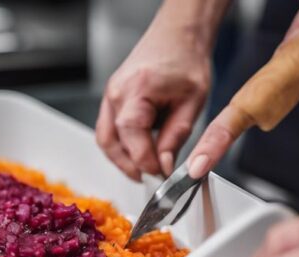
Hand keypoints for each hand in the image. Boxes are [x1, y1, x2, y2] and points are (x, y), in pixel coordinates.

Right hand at [96, 15, 210, 179]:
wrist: (179, 35)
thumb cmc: (186, 60)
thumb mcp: (193, 102)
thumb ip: (176, 136)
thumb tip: (164, 166)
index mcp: (137, 90)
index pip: (132, 136)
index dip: (145, 161)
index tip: (160, 175)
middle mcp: (116, 92)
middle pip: (110, 141)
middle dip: (128, 166)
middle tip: (149, 179)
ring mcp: (110, 95)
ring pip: (105, 138)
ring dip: (121, 158)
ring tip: (144, 170)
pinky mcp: (112, 98)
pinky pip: (108, 128)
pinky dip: (120, 145)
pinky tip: (138, 152)